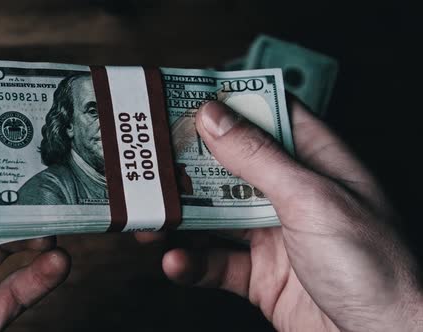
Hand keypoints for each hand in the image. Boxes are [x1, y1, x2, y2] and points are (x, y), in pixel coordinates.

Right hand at [137, 101, 422, 331]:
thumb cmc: (372, 266)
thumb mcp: (310, 199)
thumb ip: (258, 158)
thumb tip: (215, 116)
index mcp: (316, 163)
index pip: (268, 116)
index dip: (228, 103)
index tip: (184, 95)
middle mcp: (292, 195)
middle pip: (230, 167)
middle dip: (188, 167)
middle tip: (149, 163)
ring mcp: (273, 235)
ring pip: (214, 217)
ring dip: (179, 220)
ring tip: (149, 220)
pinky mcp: (259, 274)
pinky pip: (215, 262)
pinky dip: (192, 263)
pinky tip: (176, 263)